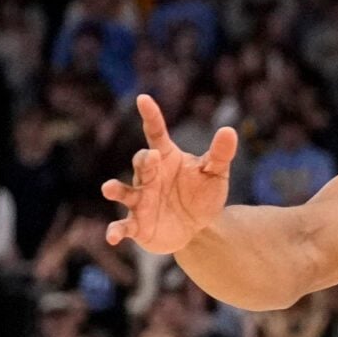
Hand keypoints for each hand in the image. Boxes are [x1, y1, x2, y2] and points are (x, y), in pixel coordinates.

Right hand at [103, 94, 237, 253]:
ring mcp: (140, 200)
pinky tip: (111, 237)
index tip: (143, 99)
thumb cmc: (202, 194)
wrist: (197, 228)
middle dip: (144, 160)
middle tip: (151, 157)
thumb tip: (229, 130)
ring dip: (116, 190)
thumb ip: (220, 154)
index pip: (156, 133)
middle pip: (142, 163)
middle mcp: (148, 176)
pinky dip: (116, 230)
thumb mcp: (215, 174)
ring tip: (108, 188)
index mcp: (166, 158)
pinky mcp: (137, 224)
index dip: (151, 116)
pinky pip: (124, 226)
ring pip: (124, 192)